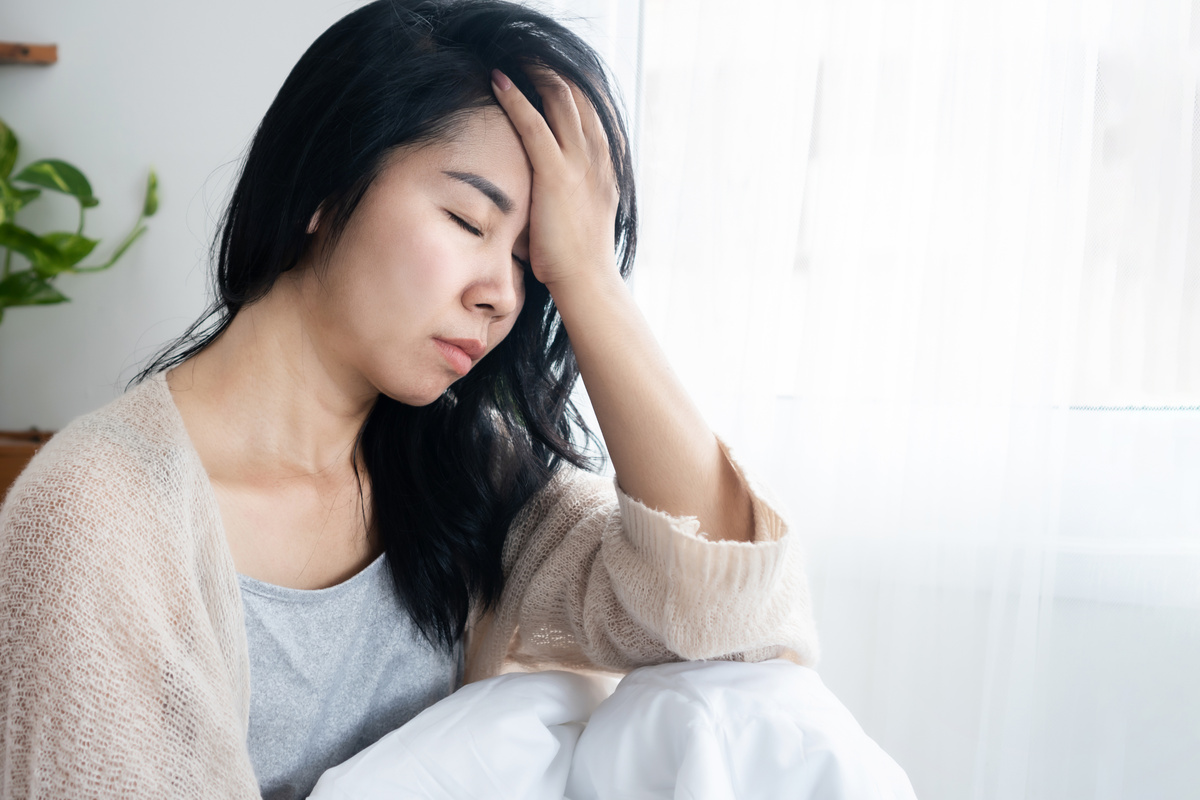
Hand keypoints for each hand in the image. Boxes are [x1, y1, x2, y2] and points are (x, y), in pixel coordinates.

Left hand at [490, 66, 620, 291]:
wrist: (589, 282)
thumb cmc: (579, 260)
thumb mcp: (581, 217)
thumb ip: (569, 194)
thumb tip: (544, 193)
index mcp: (606, 165)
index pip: (593, 110)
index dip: (573, 85)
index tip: (552, 72)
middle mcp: (597, 156)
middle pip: (579, 94)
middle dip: (554, 70)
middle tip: (528, 55)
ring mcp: (580, 163)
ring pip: (560, 99)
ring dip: (536, 73)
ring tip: (514, 57)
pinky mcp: (556, 174)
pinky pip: (534, 125)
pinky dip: (515, 99)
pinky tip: (499, 82)